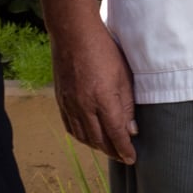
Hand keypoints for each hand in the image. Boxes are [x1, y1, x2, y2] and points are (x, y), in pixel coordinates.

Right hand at [49, 16, 139, 164]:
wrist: (73, 33)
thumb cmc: (103, 50)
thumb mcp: (123, 76)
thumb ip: (127, 105)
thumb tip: (131, 129)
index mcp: (103, 100)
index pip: (116, 134)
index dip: (124, 150)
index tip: (132, 159)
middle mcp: (84, 107)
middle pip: (98, 140)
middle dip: (112, 151)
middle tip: (122, 156)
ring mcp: (70, 104)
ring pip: (83, 136)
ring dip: (96, 146)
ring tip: (107, 148)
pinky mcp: (60, 99)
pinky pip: (69, 126)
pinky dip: (80, 136)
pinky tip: (87, 136)